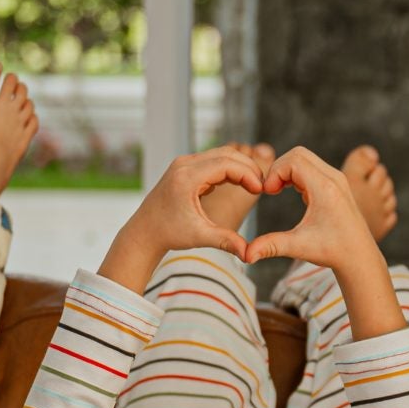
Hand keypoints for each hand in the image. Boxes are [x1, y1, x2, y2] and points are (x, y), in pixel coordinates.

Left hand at [97, 146, 265, 288]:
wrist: (145, 231)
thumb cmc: (169, 233)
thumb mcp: (199, 236)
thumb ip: (226, 241)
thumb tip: (249, 254)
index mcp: (187, 177)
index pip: (226, 163)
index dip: (248, 174)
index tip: (261, 190)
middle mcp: (184, 164)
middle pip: (226, 153)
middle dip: (248, 167)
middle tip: (263, 185)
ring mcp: (183, 164)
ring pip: (220, 154)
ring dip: (239, 166)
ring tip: (254, 185)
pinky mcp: (185, 167)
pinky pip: (212, 160)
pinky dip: (228, 169)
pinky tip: (239, 184)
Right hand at [244, 145, 381, 270]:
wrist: (359, 256)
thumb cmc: (332, 251)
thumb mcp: (299, 247)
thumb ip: (271, 246)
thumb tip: (245, 255)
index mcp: (325, 189)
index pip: (293, 160)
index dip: (274, 172)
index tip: (266, 193)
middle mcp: (334, 178)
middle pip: (298, 153)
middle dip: (279, 168)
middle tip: (269, 190)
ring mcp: (337, 178)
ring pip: (305, 157)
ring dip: (287, 170)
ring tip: (277, 191)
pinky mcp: (336, 182)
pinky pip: (312, 166)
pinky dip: (297, 173)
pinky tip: (290, 192)